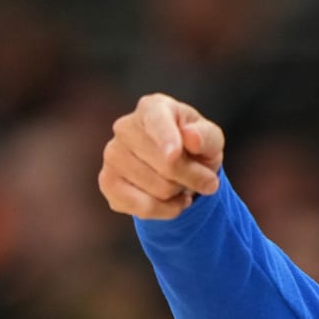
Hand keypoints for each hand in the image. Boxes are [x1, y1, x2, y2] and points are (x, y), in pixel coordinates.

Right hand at [98, 93, 225, 219]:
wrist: (177, 169)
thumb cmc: (194, 147)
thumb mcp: (211, 139)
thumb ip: (206, 136)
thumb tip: (192, 138)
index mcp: (152, 108)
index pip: (157, 122)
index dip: (167, 139)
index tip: (174, 154)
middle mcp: (125, 127)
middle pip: (167, 165)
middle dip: (194, 177)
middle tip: (203, 176)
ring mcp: (112, 155)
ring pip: (159, 190)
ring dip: (180, 193)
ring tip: (181, 183)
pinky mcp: (107, 183)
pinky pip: (144, 209)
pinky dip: (167, 210)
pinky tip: (171, 200)